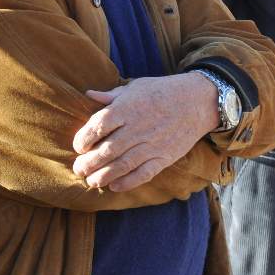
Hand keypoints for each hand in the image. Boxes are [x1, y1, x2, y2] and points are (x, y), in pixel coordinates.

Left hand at [71, 73, 219, 191]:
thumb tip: (88, 94)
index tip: (78, 147)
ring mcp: (152, 144)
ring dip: (104, 176)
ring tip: (91, 182)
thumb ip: (111, 96)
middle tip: (79, 170)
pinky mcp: (165, 157)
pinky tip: (114, 186)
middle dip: (90, 163)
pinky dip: (128, 182)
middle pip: (108, 149)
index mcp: (127, 108)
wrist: (197, 101)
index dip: (84, 138)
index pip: (98, 126)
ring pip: (123, 165)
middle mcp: (138, 128)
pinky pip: (144, 173)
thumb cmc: (161, 91)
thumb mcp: (135, 87)